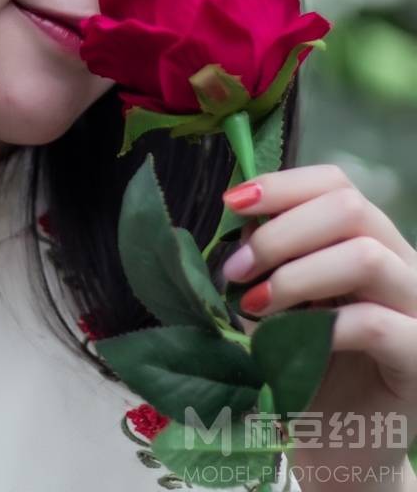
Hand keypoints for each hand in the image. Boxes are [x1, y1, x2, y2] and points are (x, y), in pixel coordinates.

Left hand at [220, 164, 416, 476]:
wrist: (337, 449)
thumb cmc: (303, 369)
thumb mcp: (281, 301)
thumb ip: (268, 259)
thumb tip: (233, 220)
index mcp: (369, 240)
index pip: (336, 183)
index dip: (282, 185)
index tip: (231, 204)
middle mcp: (402, 264)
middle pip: (350, 207)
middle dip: (281, 231)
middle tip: (235, 270)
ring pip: (365, 255)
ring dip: (296, 274)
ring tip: (254, 305)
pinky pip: (375, 323)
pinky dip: (321, 326)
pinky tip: (285, 342)